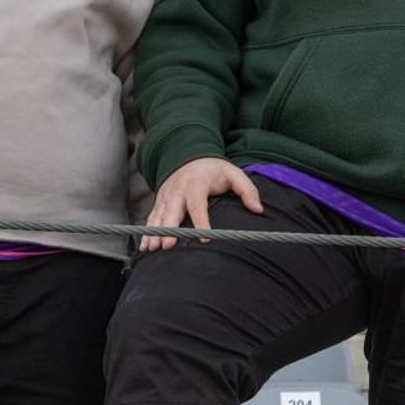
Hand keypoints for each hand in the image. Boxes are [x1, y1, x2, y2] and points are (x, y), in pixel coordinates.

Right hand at [140, 157, 262, 252]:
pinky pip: (152, 218)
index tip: (205, 238)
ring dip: (154, 233)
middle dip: (168, 229)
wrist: (189, 155)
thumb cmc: (214, 169)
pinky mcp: (160, 202)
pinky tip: (145, 246)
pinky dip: (147, 232)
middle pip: (172, 211)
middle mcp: (178, 190)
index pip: (198, 204)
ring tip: (152, 249)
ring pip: (158, 216)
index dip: (201, 221)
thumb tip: (258, 209)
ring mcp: (166, 196)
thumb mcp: (234, 174)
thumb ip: (247, 190)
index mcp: (196, 183)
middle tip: (168, 246)